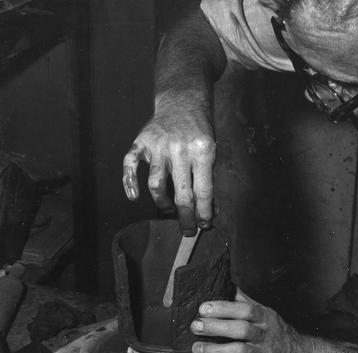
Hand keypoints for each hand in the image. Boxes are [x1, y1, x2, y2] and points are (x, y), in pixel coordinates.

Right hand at [123, 107, 215, 235]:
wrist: (182, 99)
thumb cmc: (199, 129)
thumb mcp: (212, 148)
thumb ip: (208, 176)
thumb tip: (210, 210)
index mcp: (202, 151)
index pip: (203, 191)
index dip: (204, 213)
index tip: (204, 225)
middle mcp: (179, 149)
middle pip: (182, 194)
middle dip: (186, 217)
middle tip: (187, 230)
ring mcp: (158, 145)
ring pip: (157, 184)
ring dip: (162, 203)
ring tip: (168, 210)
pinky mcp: (141, 141)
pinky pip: (130, 164)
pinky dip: (129, 182)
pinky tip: (133, 196)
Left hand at [191, 290, 302, 352]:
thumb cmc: (276, 334)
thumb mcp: (266, 314)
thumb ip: (246, 302)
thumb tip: (227, 284)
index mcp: (265, 318)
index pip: (245, 309)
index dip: (223, 308)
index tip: (203, 308)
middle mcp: (266, 335)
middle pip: (241, 329)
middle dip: (216, 326)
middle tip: (196, 326)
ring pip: (240, 351)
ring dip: (215, 349)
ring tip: (197, 348)